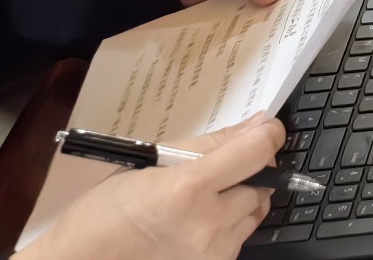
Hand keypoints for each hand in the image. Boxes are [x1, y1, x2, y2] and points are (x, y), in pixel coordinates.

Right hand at [30, 118, 285, 259]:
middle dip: (248, 171)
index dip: (268, 134)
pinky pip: (238, 240)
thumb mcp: (151, 163)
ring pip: (254, 213)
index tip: (266, 129)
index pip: (256, 152)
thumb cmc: (105, 213)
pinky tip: (197, 225)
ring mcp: (211, 255)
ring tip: (202, 200)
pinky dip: (228, 227)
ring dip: (240, 200)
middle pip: (262, 184)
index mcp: (187, 189)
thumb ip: (210, 144)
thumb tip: (258, 125)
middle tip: (219, 170)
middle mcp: (207, 224)